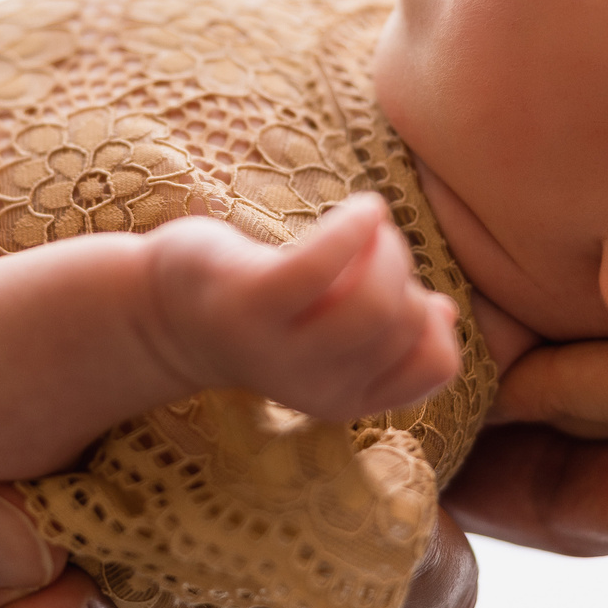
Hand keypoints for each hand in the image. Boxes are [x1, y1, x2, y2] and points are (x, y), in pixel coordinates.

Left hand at [148, 193, 460, 421]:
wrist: (163, 314)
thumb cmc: (263, 312)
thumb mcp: (331, 333)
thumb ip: (387, 331)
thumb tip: (444, 315)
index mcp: (347, 399)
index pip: (437, 365)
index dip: (435, 317)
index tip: (403, 287)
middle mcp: (317, 386)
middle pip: (407, 322)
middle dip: (405, 270)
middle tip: (372, 247)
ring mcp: (282, 350)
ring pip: (378, 301)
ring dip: (386, 247)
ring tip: (364, 227)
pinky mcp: (252, 303)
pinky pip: (327, 261)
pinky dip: (357, 224)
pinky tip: (361, 208)